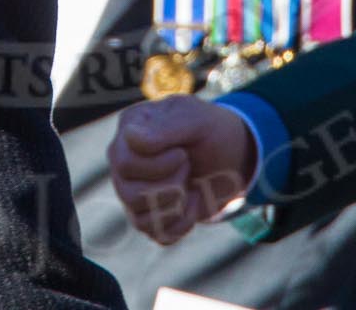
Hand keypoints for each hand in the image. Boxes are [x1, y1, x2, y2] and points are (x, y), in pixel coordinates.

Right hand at [107, 96, 256, 245]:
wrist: (232, 155)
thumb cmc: (212, 131)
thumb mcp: (196, 120)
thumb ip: (165, 128)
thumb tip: (130, 137)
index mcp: (130, 129)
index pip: (126, 162)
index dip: (160, 165)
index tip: (183, 153)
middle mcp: (123, 160)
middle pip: (130, 193)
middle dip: (171, 186)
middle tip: (188, 167)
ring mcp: (132, 190)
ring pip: (140, 218)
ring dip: (176, 205)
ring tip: (190, 186)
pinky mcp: (148, 214)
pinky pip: (157, 234)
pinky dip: (182, 223)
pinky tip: (193, 202)